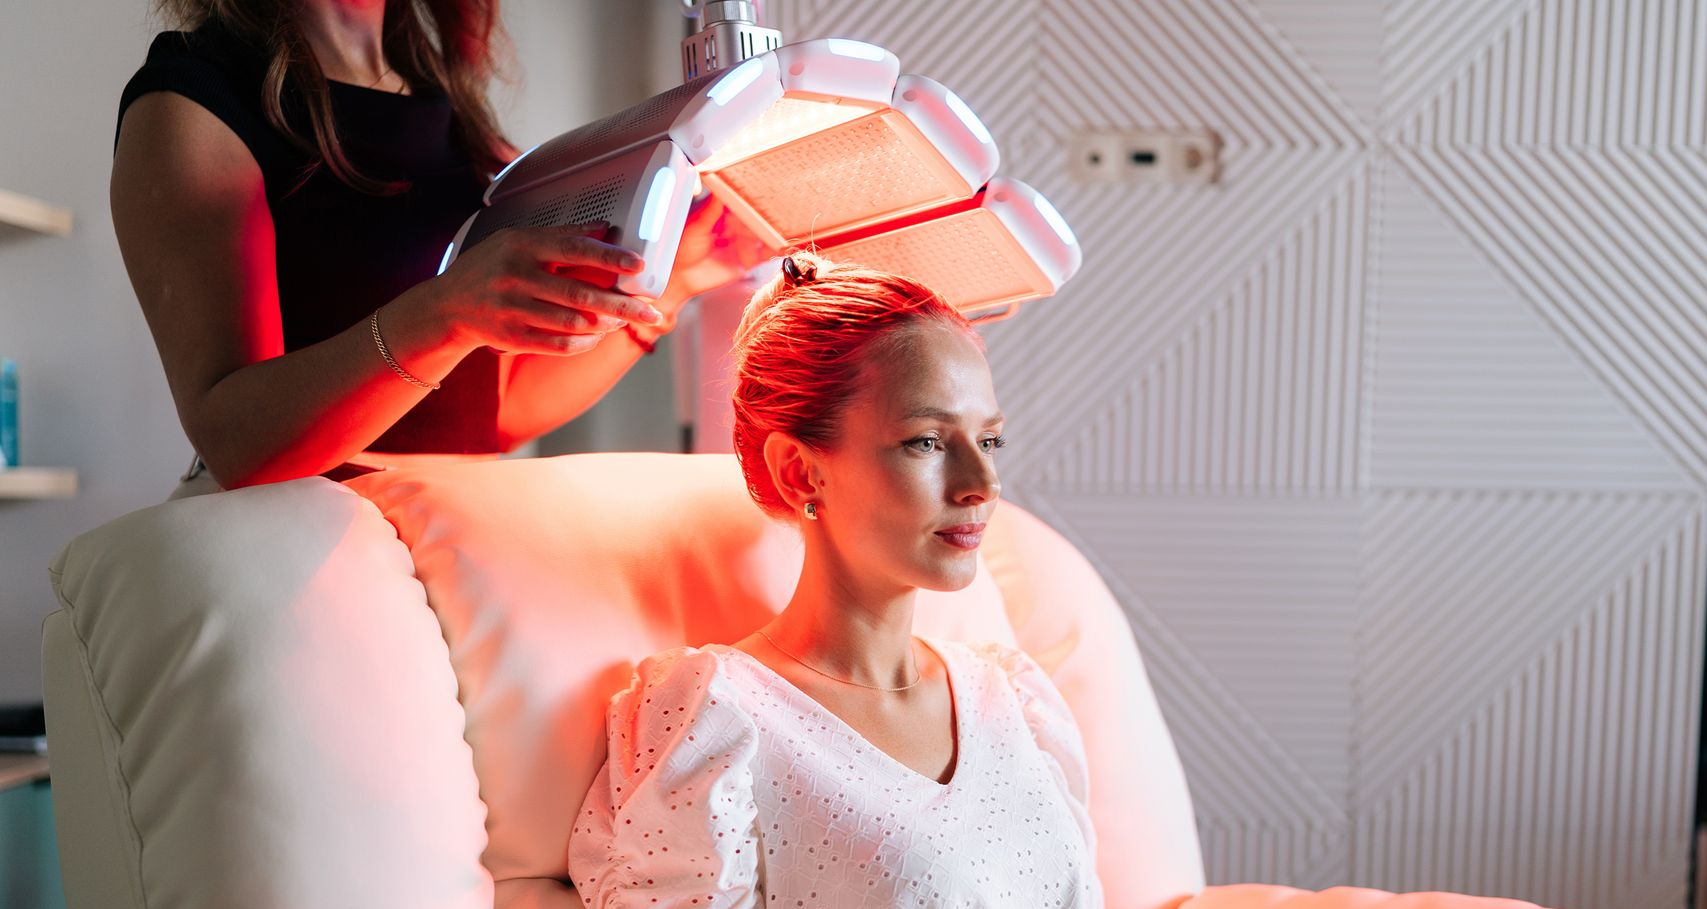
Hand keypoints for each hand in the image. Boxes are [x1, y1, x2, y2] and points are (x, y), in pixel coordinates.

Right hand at [398, 222, 667, 356]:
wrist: (446, 306)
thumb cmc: (489, 266)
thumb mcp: (515, 239)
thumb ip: (559, 234)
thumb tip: (603, 227)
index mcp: (521, 245)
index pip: (574, 249)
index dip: (609, 257)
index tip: (638, 265)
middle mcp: (516, 277)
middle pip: (581, 294)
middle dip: (622, 304)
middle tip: (651, 310)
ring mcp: (513, 310)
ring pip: (574, 323)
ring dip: (606, 324)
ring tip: (625, 321)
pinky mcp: (513, 338)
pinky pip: (560, 345)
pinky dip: (585, 343)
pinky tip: (598, 336)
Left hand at [658, 189, 776, 306]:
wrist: (681, 278)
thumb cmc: (680, 250)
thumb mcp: (696, 227)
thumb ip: (711, 210)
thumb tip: (720, 190)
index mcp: (721, 213)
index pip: (740, 200)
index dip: (749, 194)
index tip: (759, 186)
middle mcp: (734, 226)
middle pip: (754, 216)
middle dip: (764, 211)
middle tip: (773, 204)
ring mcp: (742, 242)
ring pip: (762, 233)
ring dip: (771, 227)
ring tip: (781, 221)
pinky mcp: (748, 260)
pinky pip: (764, 254)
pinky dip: (773, 248)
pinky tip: (780, 243)